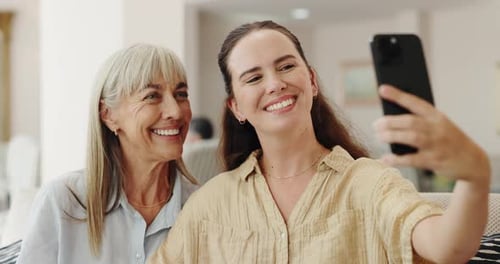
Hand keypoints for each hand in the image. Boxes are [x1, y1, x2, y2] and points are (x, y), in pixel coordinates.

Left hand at [373, 85, 489, 185]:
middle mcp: (437, 128)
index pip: (415, 102)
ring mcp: (436, 145)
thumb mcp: (440, 126)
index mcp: (437, 116)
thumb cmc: (449, 140)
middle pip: (410, 121)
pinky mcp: (434, 161)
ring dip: (392, 136)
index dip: (398, 95)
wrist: (473, 161)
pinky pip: (412, 159)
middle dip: (390, 122)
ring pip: (411, 137)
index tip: (382, 89)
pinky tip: (386, 158)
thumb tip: (390, 120)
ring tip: (379, 136)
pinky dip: (397, 159)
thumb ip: (420, 121)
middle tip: (376, 125)